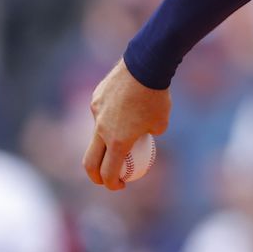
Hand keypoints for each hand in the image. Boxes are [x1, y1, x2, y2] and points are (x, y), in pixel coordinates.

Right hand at [82, 59, 170, 190]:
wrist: (145, 66)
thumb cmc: (157, 97)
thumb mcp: (162, 122)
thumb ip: (150, 134)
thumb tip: (144, 138)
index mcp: (118, 141)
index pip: (108, 172)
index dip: (112, 184)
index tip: (120, 185)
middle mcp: (102, 130)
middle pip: (90, 161)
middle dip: (95, 176)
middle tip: (106, 177)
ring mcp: (96, 114)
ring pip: (96, 134)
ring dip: (106, 141)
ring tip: (124, 132)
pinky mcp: (95, 98)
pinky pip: (100, 113)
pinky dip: (109, 116)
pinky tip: (124, 105)